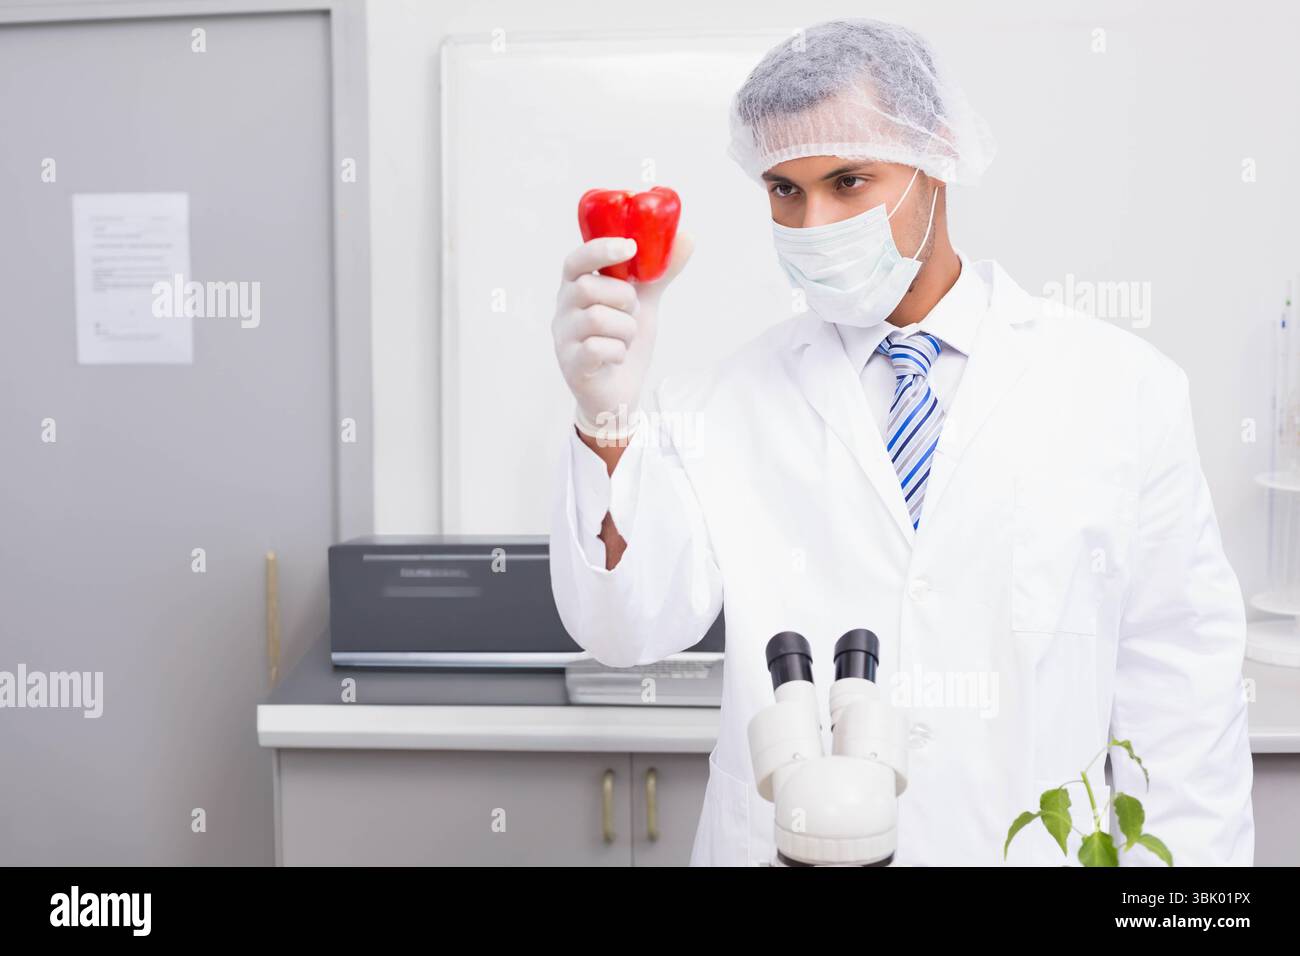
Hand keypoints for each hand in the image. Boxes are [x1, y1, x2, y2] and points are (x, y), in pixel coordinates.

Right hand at [552, 232, 692, 442]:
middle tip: (632, 311)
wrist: (619, 394)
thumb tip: (687, 237)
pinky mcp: (571, 365)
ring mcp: (564, 339)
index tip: (631, 247)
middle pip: (587, 287)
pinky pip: (596, 349)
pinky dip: (618, 352)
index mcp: (576, 289)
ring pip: (595, 318)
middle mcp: (563, 310)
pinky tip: (617, 357)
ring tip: (626, 338)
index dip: (600, 249)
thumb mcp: (644, 304)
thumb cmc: (624, 342)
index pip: (576, 260)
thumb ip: (659, 272)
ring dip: (625, 328)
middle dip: (623, 298)